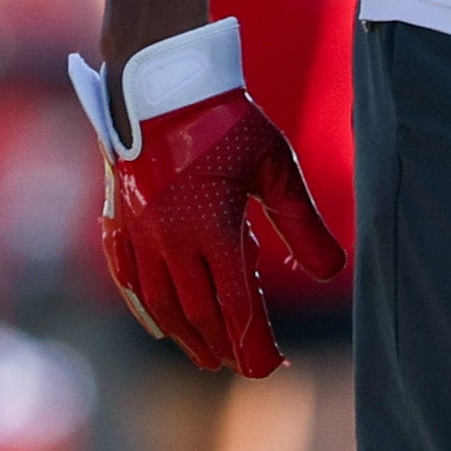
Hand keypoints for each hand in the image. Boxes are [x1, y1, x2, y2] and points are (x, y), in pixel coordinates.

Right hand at [87, 50, 344, 382]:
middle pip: (199, 313)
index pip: (238, 305)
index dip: (255, 344)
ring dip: (186, 336)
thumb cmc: (226, 120)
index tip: (272, 368)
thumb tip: (331, 272)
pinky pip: (128, 278)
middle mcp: (170, 240)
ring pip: (161, 303)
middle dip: (225, 346)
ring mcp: (140, 233)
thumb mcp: (274, 166)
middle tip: (246, 367)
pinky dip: (146, 307)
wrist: (160, 82)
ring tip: (207, 356)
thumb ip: (303, 223)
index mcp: (212, 228)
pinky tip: (160, 322)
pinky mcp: (119, 221)